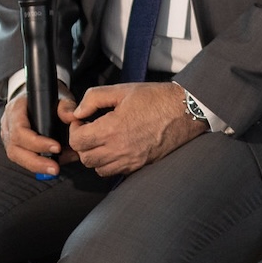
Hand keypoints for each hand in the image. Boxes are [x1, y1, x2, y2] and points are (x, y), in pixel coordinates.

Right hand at [0, 89, 78, 176]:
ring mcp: (8, 136)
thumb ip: (66, 106)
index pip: (19, 130)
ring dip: (36, 166)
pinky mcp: (14, 146)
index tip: (57, 147)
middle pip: (14, 149)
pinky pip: (23, 159)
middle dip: (36, 161)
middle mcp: (8, 124)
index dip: (37, 142)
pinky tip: (56, 165)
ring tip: (55, 170)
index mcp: (15, 109)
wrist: (38, 97)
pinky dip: (38, 165)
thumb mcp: (58, 96)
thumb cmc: (47, 97)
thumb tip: (72, 118)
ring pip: (17, 157)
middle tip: (55, 168)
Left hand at [65, 82, 204, 177]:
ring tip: (103, 140)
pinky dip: (110, 164)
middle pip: (85, 158)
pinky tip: (117, 148)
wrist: (186, 111)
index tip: (83, 121)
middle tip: (91, 130)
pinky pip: (115, 172)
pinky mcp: (140, 165)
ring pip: (98, 169)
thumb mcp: (123, 90)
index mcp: (112, 128)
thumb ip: (94, 98)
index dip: (75, 130)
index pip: (77, 141)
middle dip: (83, 144)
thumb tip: (77, 111)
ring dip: (95, 156)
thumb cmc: (156, 98)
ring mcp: (131, 160)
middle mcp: (119, 149)